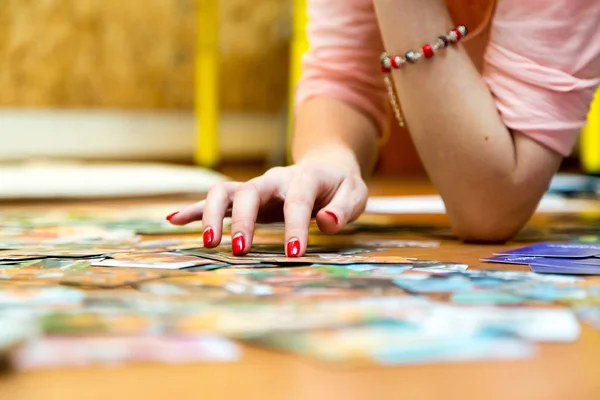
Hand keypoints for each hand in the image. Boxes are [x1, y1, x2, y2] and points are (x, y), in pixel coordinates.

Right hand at [166, 157, 367, 256]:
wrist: (324, 167)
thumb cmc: (340, 185)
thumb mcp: (355, 194)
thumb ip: (343, 208)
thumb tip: (326, 223)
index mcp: (304, 178)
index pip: (297, 200)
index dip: (296, 226)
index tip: (294, 254)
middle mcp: (274, 179)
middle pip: (250, 192)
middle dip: (243, 221)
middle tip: (240, 251)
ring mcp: (255, 187)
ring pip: (224, 191)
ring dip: (211, 214)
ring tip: (208, 244)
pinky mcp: (244, 197)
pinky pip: (215, 199)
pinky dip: (193, 208)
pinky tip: (173, 220)